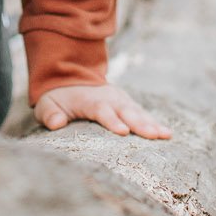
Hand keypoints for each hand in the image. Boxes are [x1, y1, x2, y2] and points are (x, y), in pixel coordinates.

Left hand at [33, 83, 171, 139]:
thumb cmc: (59, 99)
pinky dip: (154, 123)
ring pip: (138, 112)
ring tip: (165, 135)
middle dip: (139, 123)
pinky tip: (167, 134)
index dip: (112, 120)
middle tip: (153, 135)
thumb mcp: (47, 104)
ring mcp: (120, 101)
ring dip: (151, 123)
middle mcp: (108, 98)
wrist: (72, 80)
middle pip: (125, 111)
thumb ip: (50, 113)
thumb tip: (57, 123)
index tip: (123, 131)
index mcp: (89, 100)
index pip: (102, 110)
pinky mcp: (128, 105)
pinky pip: (143, 114)